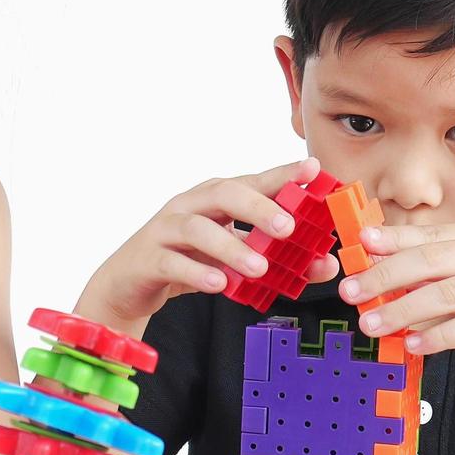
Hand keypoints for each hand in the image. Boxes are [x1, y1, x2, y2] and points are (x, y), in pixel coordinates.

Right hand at [82, 158, 340, 325]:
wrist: (129, 285)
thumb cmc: (187, 262)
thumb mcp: (234, 260)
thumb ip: (276, 259)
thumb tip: (325, 264)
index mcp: (213, 200)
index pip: (251, 181)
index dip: (282, 174)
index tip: (313, 169)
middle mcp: (189, 206)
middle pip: (223, 194)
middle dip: (258, 206)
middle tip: (289, 226)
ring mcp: (165, 230)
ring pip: (198, 228)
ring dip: (231, 246)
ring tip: (260, 267)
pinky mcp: (149, 259)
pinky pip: (173, 262)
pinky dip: (198, 273)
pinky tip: (220, 284)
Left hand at [341, 223, 454, 369]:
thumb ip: (451, 274)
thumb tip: (395, 290)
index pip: (430, 236)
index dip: (391, 240)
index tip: (358, 245)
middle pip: (429, 261)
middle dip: (384, 276)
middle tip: (351, 291)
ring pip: (446, 294)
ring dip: (403, 310)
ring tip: (373, 324)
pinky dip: (440, 336)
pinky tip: (416, 345)